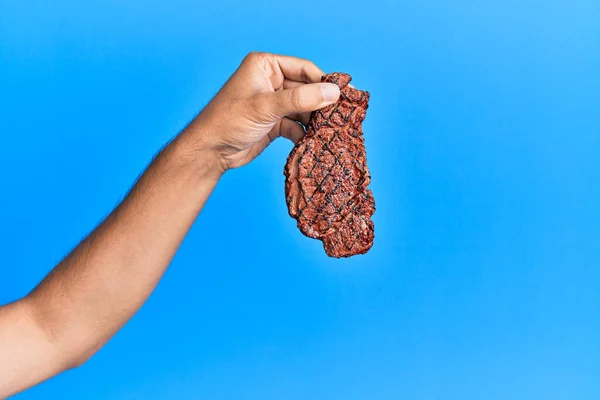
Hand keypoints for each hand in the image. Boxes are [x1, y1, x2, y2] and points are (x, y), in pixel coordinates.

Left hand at [188, 52, 340, 170]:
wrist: (210, 151)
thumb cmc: (229, 121)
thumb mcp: (266, 107)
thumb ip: (301, 99)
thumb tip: (333, 92)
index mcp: (265, 66)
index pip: (303, 68)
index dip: (323, 81)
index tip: (343, 95)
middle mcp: (271, 81)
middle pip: (306, 89)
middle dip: (321, 104)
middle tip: (341, 116)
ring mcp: (273, 103)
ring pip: (303, 108)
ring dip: (314, 120)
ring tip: (330, 131)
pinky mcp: (275, 122)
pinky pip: (296, 124)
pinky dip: (304, 132)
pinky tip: (313, 141)